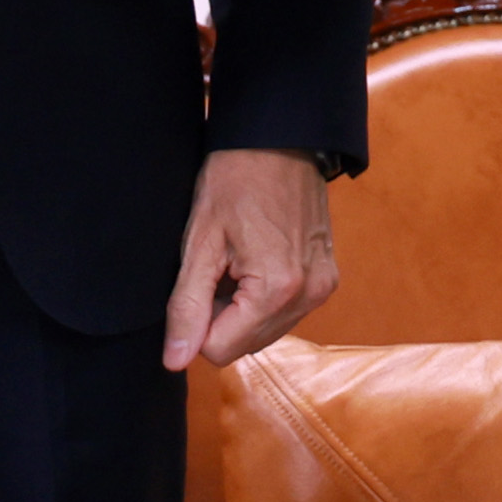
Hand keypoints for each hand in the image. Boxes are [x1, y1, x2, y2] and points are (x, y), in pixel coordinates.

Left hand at [161, 147, 336, 368]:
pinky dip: (264, 298)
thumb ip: (187, 307)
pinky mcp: (327, 279)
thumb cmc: (234, 180)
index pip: (219, 350)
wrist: (279, 139)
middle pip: (245, 346)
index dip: (198, 322)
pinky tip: (258, 259)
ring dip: (242, 309)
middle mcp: (308, 296)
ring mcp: (322, 288)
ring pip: (264, 333)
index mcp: (277, 290)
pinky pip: (285, 313)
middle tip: (218, 266)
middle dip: (222, 317)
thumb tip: (175, 362)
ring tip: (238, 260)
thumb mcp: (199, 242)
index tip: (200, 279)